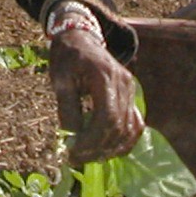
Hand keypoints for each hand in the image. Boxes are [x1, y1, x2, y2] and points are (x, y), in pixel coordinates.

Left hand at [50, 24, 141, 161]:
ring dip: (111, 148)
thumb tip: (72, 138)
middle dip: (99, 148)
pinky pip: (135, 124)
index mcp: (105, 77)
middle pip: (119, 127)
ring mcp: (131, 90)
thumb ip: (67, 109)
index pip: (107, 117)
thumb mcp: (60, 80)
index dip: (92, 140)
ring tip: (89, 156)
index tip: (74, 152)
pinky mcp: (132, 96)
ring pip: (129, 129)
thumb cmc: (67, 58)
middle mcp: (124, 84)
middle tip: (77, 158)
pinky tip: (107, 150)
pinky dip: (124, 141)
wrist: (81, 38)